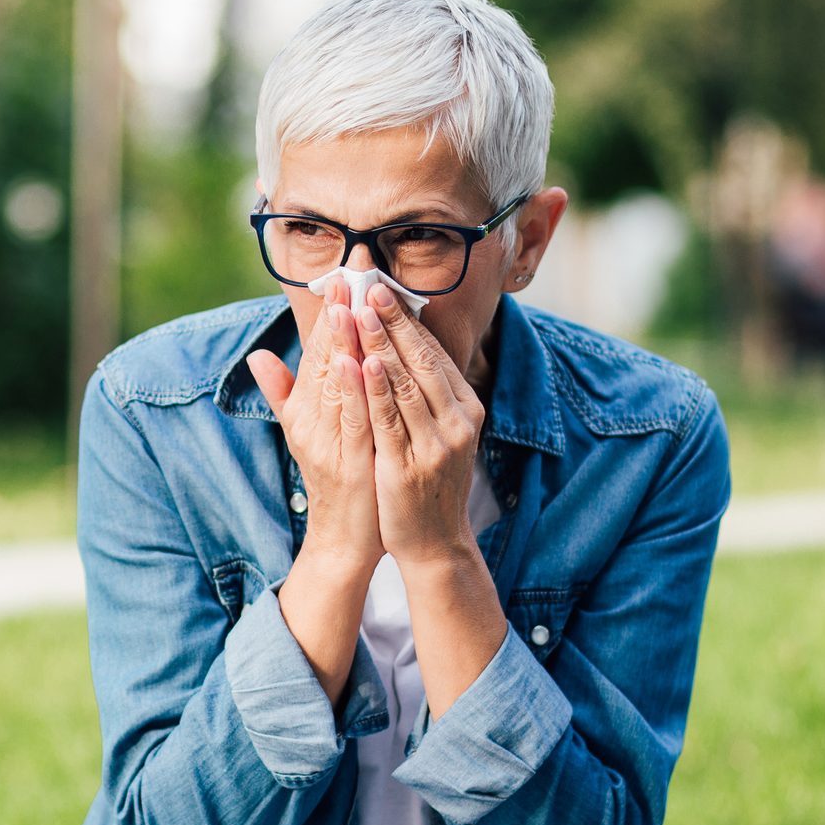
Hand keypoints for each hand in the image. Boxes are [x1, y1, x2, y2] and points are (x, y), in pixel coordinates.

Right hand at [248, 280, 382, 568]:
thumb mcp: (307, 434)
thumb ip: (284, 393)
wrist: (346, 539)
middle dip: (336, 314)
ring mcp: (328, 443)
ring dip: (341, 343)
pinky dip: (353, 390)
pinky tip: (359, 361)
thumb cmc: (336, 482)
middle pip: (324, 360)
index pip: (317, 354)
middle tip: (349, 271)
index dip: (328, 314)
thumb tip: (258, 356)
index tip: (341, 275)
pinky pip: (351, 421)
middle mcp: (311, 423)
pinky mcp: (348, 464)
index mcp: (305, 411)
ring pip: (335, 385)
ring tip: (348, 303)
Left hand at [354, 282, 485, 566]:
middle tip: (367, 282)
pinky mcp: (410, 467)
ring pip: (405, 384)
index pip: (432, 352)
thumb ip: (424, 391)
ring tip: (359, 310)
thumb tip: (400, 346)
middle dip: (392, 318)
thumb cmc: (428, 482)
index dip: (404, 317)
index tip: (378, 284)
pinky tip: (361, 363)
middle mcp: (458, 421)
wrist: (434, 543)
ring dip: (379, 343)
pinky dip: (376, 390)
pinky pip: (390, 421)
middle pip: (421, 359)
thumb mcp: (437, 433)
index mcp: (465, 407)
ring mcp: (437, 444)